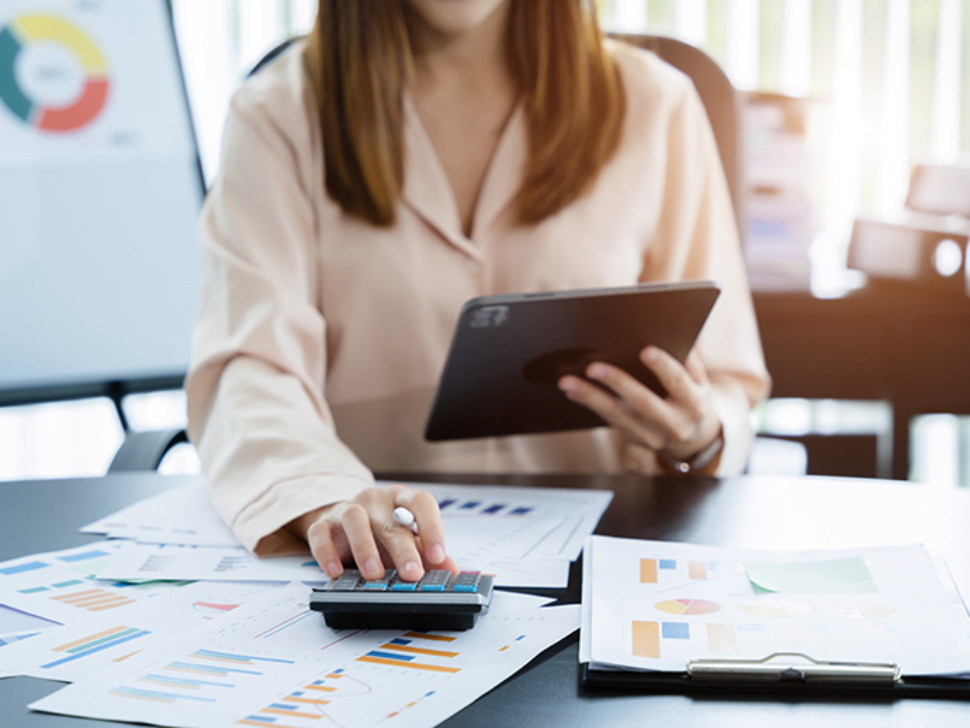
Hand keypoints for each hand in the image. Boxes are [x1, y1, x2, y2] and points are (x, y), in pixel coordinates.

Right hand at [287, 484, 457, 581]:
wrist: (342, 523)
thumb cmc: (381, 532)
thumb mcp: (408, 541)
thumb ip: (429, 555)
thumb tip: (454, 573)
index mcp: (402, 499)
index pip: (421, 502)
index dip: (432, 527)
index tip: (438, 555)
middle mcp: (376, 499)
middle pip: (391, 520)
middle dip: (403, 550)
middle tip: (412, 575)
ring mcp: (347, 508)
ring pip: (355, 519)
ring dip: (365, 548)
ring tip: (374, 575)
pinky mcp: (323, 523)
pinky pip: (320, 534)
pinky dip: (326, 553)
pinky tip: (335, 572)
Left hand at [557, 346, 720, 462]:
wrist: (692, 438)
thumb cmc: (690, 396)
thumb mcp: (698, 379)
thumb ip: (686, 358)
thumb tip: (665, 332)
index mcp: (694, 403)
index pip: (678, 381)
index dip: (662, 366)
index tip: (645, 350)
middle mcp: (675, 424)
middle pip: (643, 402)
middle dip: (617, 382)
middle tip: (593, 367)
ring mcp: (654, 436)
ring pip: (618, 416)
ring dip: (591, 397)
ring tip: (568, 382)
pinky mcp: (635, 440)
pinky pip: (609, 420)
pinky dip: (589, 404)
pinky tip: (573, 392)